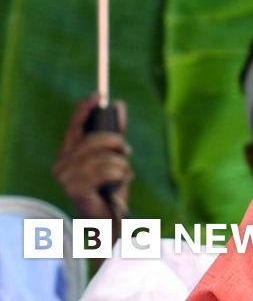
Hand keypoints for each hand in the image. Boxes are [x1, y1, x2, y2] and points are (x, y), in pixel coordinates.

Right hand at [52, 94, 130, 221]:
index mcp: (67, 154)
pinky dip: (120, 175)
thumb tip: (118, 104)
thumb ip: (115, 132)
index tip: (99, 95)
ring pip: (104, 156)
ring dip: (121, 164)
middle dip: (116, 142)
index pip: (74, 126)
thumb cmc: (110, 189)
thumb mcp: (114, 157)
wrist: (109, 221)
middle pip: (94, 139)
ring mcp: (66, 178)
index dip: (85, 108)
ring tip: (122, 174)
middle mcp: (61, 164)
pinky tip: (118, 184)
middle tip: (126, 152)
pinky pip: (107, 171)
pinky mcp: (76, 190)